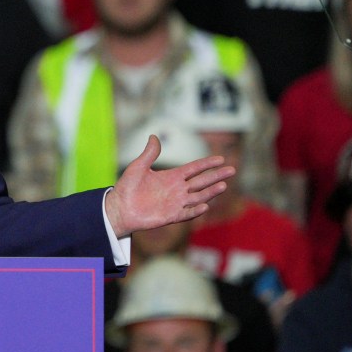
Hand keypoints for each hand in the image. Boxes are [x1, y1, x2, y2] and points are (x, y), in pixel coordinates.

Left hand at [105, 135, 234, 237]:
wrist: (119, 208)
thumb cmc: (126, 188)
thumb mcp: (138, 167)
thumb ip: (149, 154)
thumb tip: (153, 135)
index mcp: (172, 177)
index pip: (194, 169)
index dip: (207, 164)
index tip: (221, 159)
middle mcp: (177, 190)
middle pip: (201, 182)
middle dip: (216, 176)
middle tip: (232, 170)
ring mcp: (176, 203)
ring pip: (198, 197)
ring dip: (211, 192)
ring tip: (224, 185)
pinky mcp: (171, 216)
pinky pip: (186, 213)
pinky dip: (195, 210)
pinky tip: (205, 205)